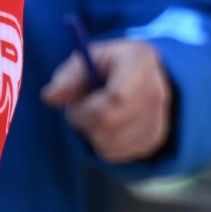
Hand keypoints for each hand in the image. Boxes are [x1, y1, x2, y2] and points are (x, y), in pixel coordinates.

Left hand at [41, 38, 171, 162]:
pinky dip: (101, 144)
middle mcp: (158, 90)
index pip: (118, 97)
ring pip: (110, 142)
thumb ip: (69, 75)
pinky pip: (115, 153)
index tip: (76, 102)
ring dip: (91, 133)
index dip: (88, 106)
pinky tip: (106, 128)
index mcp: (141, 61)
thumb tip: (50, 96)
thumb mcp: (88, 58)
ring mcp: (160, 117)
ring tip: (95, 116)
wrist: (141, 77)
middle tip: (81, 109)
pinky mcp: (154, 139)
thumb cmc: (108, 66)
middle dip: (84, 120)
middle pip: (109, 123)